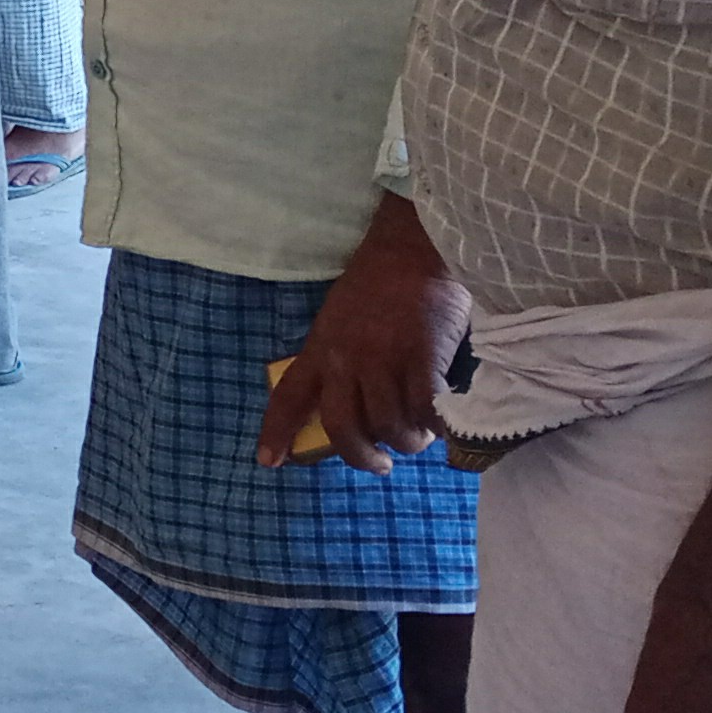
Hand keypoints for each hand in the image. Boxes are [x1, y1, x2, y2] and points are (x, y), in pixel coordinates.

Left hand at [257, 208, 470, 470]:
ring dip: (408, 441)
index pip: (289, 396)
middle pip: (343, 427)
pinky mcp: (422, 356)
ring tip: (420, 436)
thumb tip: (356, 403)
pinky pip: (427, 409)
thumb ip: (339, 358)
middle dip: (362, 457)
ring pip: (389, 425)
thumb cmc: (377, 283)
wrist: (410, 248)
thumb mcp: (338, 319)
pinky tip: (443, 424)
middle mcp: (345, 360)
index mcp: (320, 349)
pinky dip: (436, 425)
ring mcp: (383, 359)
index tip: (269, 462)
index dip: (276, 431)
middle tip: (382, 464)